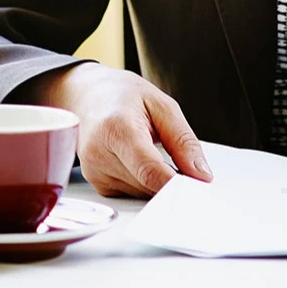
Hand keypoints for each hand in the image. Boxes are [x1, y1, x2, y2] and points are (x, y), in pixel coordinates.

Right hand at [22, 63, 212, 196]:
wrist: (85, 95)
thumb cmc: (121, 95)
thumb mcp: (161, 105)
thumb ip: (183, 141)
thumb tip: (201, 174)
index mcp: (115, 128)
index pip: (149, 170)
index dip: (176, 184)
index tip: (198, 189)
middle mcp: (98, 153)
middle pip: (148, 184)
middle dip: (171, 179)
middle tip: (179, 159)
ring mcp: (94, 171)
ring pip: (142, 192)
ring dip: (156, 180)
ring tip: (151, 149)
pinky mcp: (96, 182)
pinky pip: (131, 192)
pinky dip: (143, 181)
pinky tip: (138, 159)